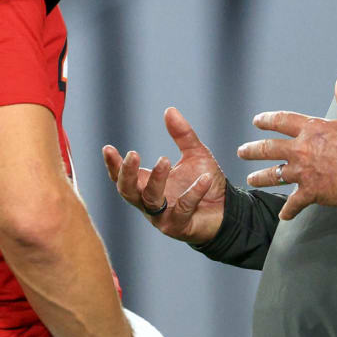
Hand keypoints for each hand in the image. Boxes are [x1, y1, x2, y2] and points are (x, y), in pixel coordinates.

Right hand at [103, 107, 227, 244]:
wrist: (228, 209)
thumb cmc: (205, 181)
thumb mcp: (194, 154)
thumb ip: (181, 135)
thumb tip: (169, 110)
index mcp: (147, 185)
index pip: (122, 176)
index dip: (113, 164)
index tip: (108, 148)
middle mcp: (150, 202)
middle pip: (127, 191)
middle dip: (127, 173)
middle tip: (133, 154)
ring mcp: (163, 217)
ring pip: (151, 200)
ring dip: (156, 179)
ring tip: (165, 159)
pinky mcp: (180, 226)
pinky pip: (183, 209)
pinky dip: (193, 192)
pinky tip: (205, 178)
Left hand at [240, 74, 336, 219]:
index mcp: (312, 129)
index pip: (282, 121)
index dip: (268, 120)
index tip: (257, 121)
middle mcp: (302, 149)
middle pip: (269, 148)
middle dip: (253, 150)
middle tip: (242, 152)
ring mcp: (303, 172)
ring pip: (274, 175)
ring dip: (260, 177)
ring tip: (251, 179)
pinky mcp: (311, 192)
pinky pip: (294, 204)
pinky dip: (288, 211)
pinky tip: (284, 216)